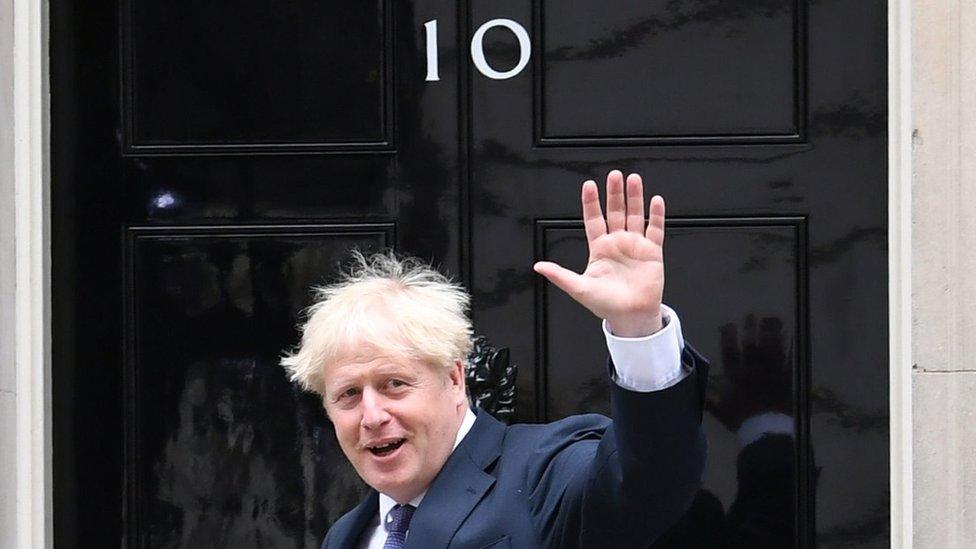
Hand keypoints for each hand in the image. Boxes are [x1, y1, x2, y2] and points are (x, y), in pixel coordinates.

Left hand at [533, 170, 665, 336]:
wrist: (630, 317)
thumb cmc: (605, 304)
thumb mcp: (579, 288)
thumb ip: (560, 275)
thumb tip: (539, 266)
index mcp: (599, 249)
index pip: (593, 220)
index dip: (591, 203)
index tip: (589, 185)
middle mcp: (617, 243)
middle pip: (615, 212)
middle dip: (614, 194)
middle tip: (614, 175)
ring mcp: (635, 245)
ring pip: (634, 216)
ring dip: (634, 198)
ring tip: (633, 180)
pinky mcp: (652, 252)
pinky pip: (655, 230)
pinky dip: (655, 216)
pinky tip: (655, 201)